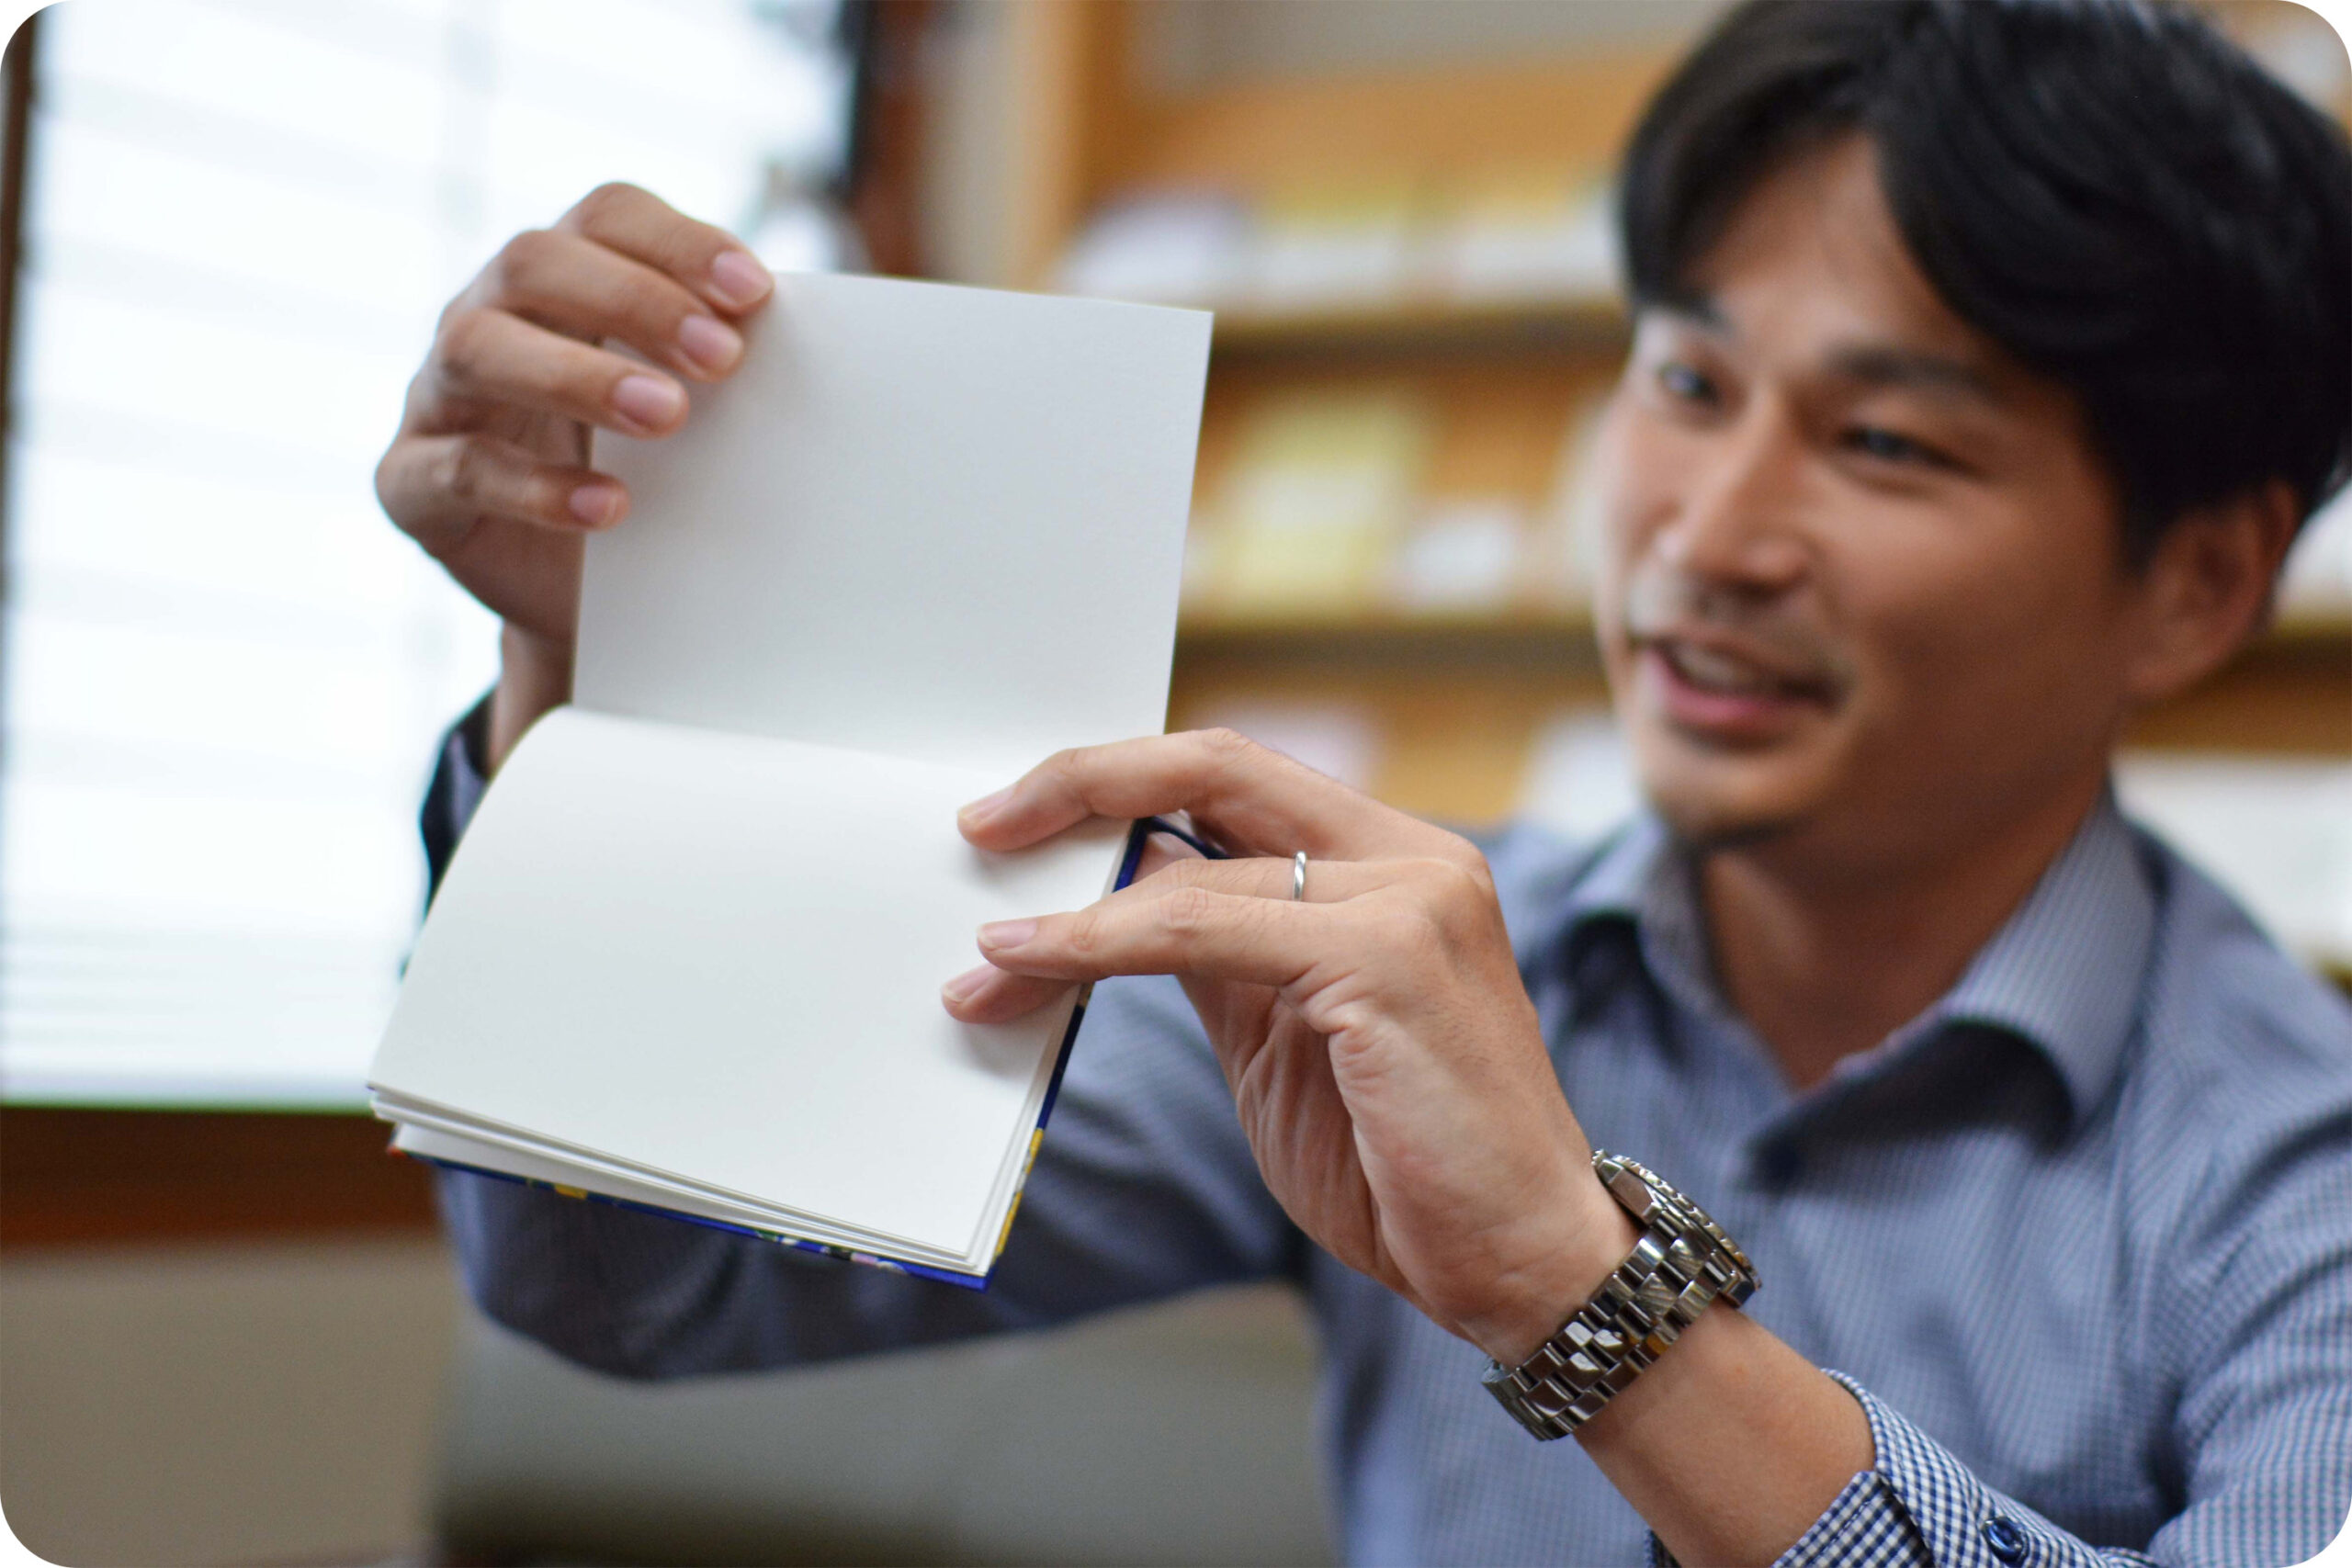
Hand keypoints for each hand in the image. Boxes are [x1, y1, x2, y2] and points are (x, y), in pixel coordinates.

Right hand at [374, 182, 772, 765]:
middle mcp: (485, 314)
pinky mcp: (410, 482)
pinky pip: (456, 468)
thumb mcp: (690, 410)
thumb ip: (724, 362)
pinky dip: (536, 485)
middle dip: (635, 301)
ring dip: (580, 374)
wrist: (581, 596)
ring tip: (668, 416)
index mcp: (560, 276)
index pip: (606, 215)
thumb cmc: (647, 474)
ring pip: (479, 347)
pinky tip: (610, 504)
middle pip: (535, 262)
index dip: (677, 242)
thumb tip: (831, 343)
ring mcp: (437, 394)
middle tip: (723, 359)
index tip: (757, 292)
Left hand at [943, 729, 1635, 1362]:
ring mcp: (1410, 899)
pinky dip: (1098, 944)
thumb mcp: (1284, 1031)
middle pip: (1216, 764)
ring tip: (980, 958)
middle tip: (980, 828)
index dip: (1121, 780)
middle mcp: (1413, 856)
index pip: (1237, 774)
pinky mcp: (1389, 960)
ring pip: (1191, 865)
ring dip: (1064, 912)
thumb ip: (1215, 951)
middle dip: (1081, 783)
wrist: (1522, 1261)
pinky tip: (1030, 967)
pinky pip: (1200, 931)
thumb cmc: (1405, 1161)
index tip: (1021, 818)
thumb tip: (1108, 901)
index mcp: (1396, 860)